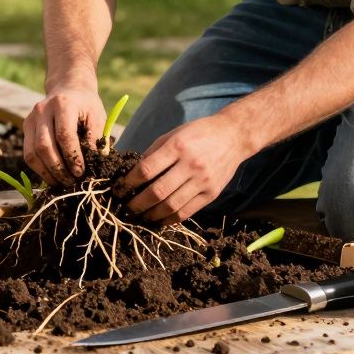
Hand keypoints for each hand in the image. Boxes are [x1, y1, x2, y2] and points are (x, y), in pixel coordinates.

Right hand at [23, 86, 105, 186]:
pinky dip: (39, 168)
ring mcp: (31, 119)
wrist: (67, 88)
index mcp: (63, 104)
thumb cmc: (86, 105)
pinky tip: (52, 176)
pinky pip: (28, 153)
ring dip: (46, 172)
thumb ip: (97, 138)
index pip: (64, 135)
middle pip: (45, 146)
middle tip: (72, 182)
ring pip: (32, 152)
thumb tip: (96, 164)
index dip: (72, 157)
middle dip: (58, 168)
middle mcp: (42, 110)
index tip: (81, 172)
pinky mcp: (26, 127)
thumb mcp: (97, 116)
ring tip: (61, 183)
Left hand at [117, 114, 249, 224]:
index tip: (120, 189)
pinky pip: (187, 212)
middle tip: (127, 208)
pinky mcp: (211, 193)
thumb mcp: (173, 134)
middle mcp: (190, 164)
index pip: (146, 170)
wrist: (233, 136)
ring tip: (141, 216)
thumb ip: (153, 153)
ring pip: (171, 206)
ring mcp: (203, 181)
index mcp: (177, 146)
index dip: (129, 183)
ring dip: (152, 215)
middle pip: (157, 192)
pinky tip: (159, 220)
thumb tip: (132, 174)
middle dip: (137, 203)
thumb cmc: (198, 133)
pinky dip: (170, 219)